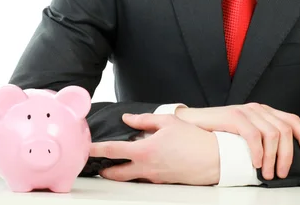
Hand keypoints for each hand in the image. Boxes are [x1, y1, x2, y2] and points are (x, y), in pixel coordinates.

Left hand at [89, 113, 219, 184]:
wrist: (212, 159)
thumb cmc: (192, 139)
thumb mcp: (168, 121)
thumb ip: (144, 120)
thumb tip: (128, 119)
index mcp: (144, 150)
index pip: (113, 151)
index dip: (97, 150)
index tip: (88, 149)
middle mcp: (146, 167)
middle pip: (116, 173)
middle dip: (105, 170)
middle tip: (97, 165)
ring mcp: (153, 177)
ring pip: (130, 177)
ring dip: (120, 172)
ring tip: (117, 164)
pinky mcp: (162, 181)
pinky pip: (144, 177)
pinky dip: (138, 171)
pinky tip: (143, 161)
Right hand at [175, 103, 299, 179]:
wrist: (194, 123)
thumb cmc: (221, 132)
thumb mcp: (247, 132)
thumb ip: (262, 137)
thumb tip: (281, 158)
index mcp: (265, 111)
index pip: (292, 120)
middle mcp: (258, 108)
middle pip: (285, 130)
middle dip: (287, 155)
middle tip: (280, 173)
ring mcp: (247, 111)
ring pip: (272, 134)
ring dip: (273, 158)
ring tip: (268, 173)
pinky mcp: (234, 115)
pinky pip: (254, 135)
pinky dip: (258, 152)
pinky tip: (255, 163)